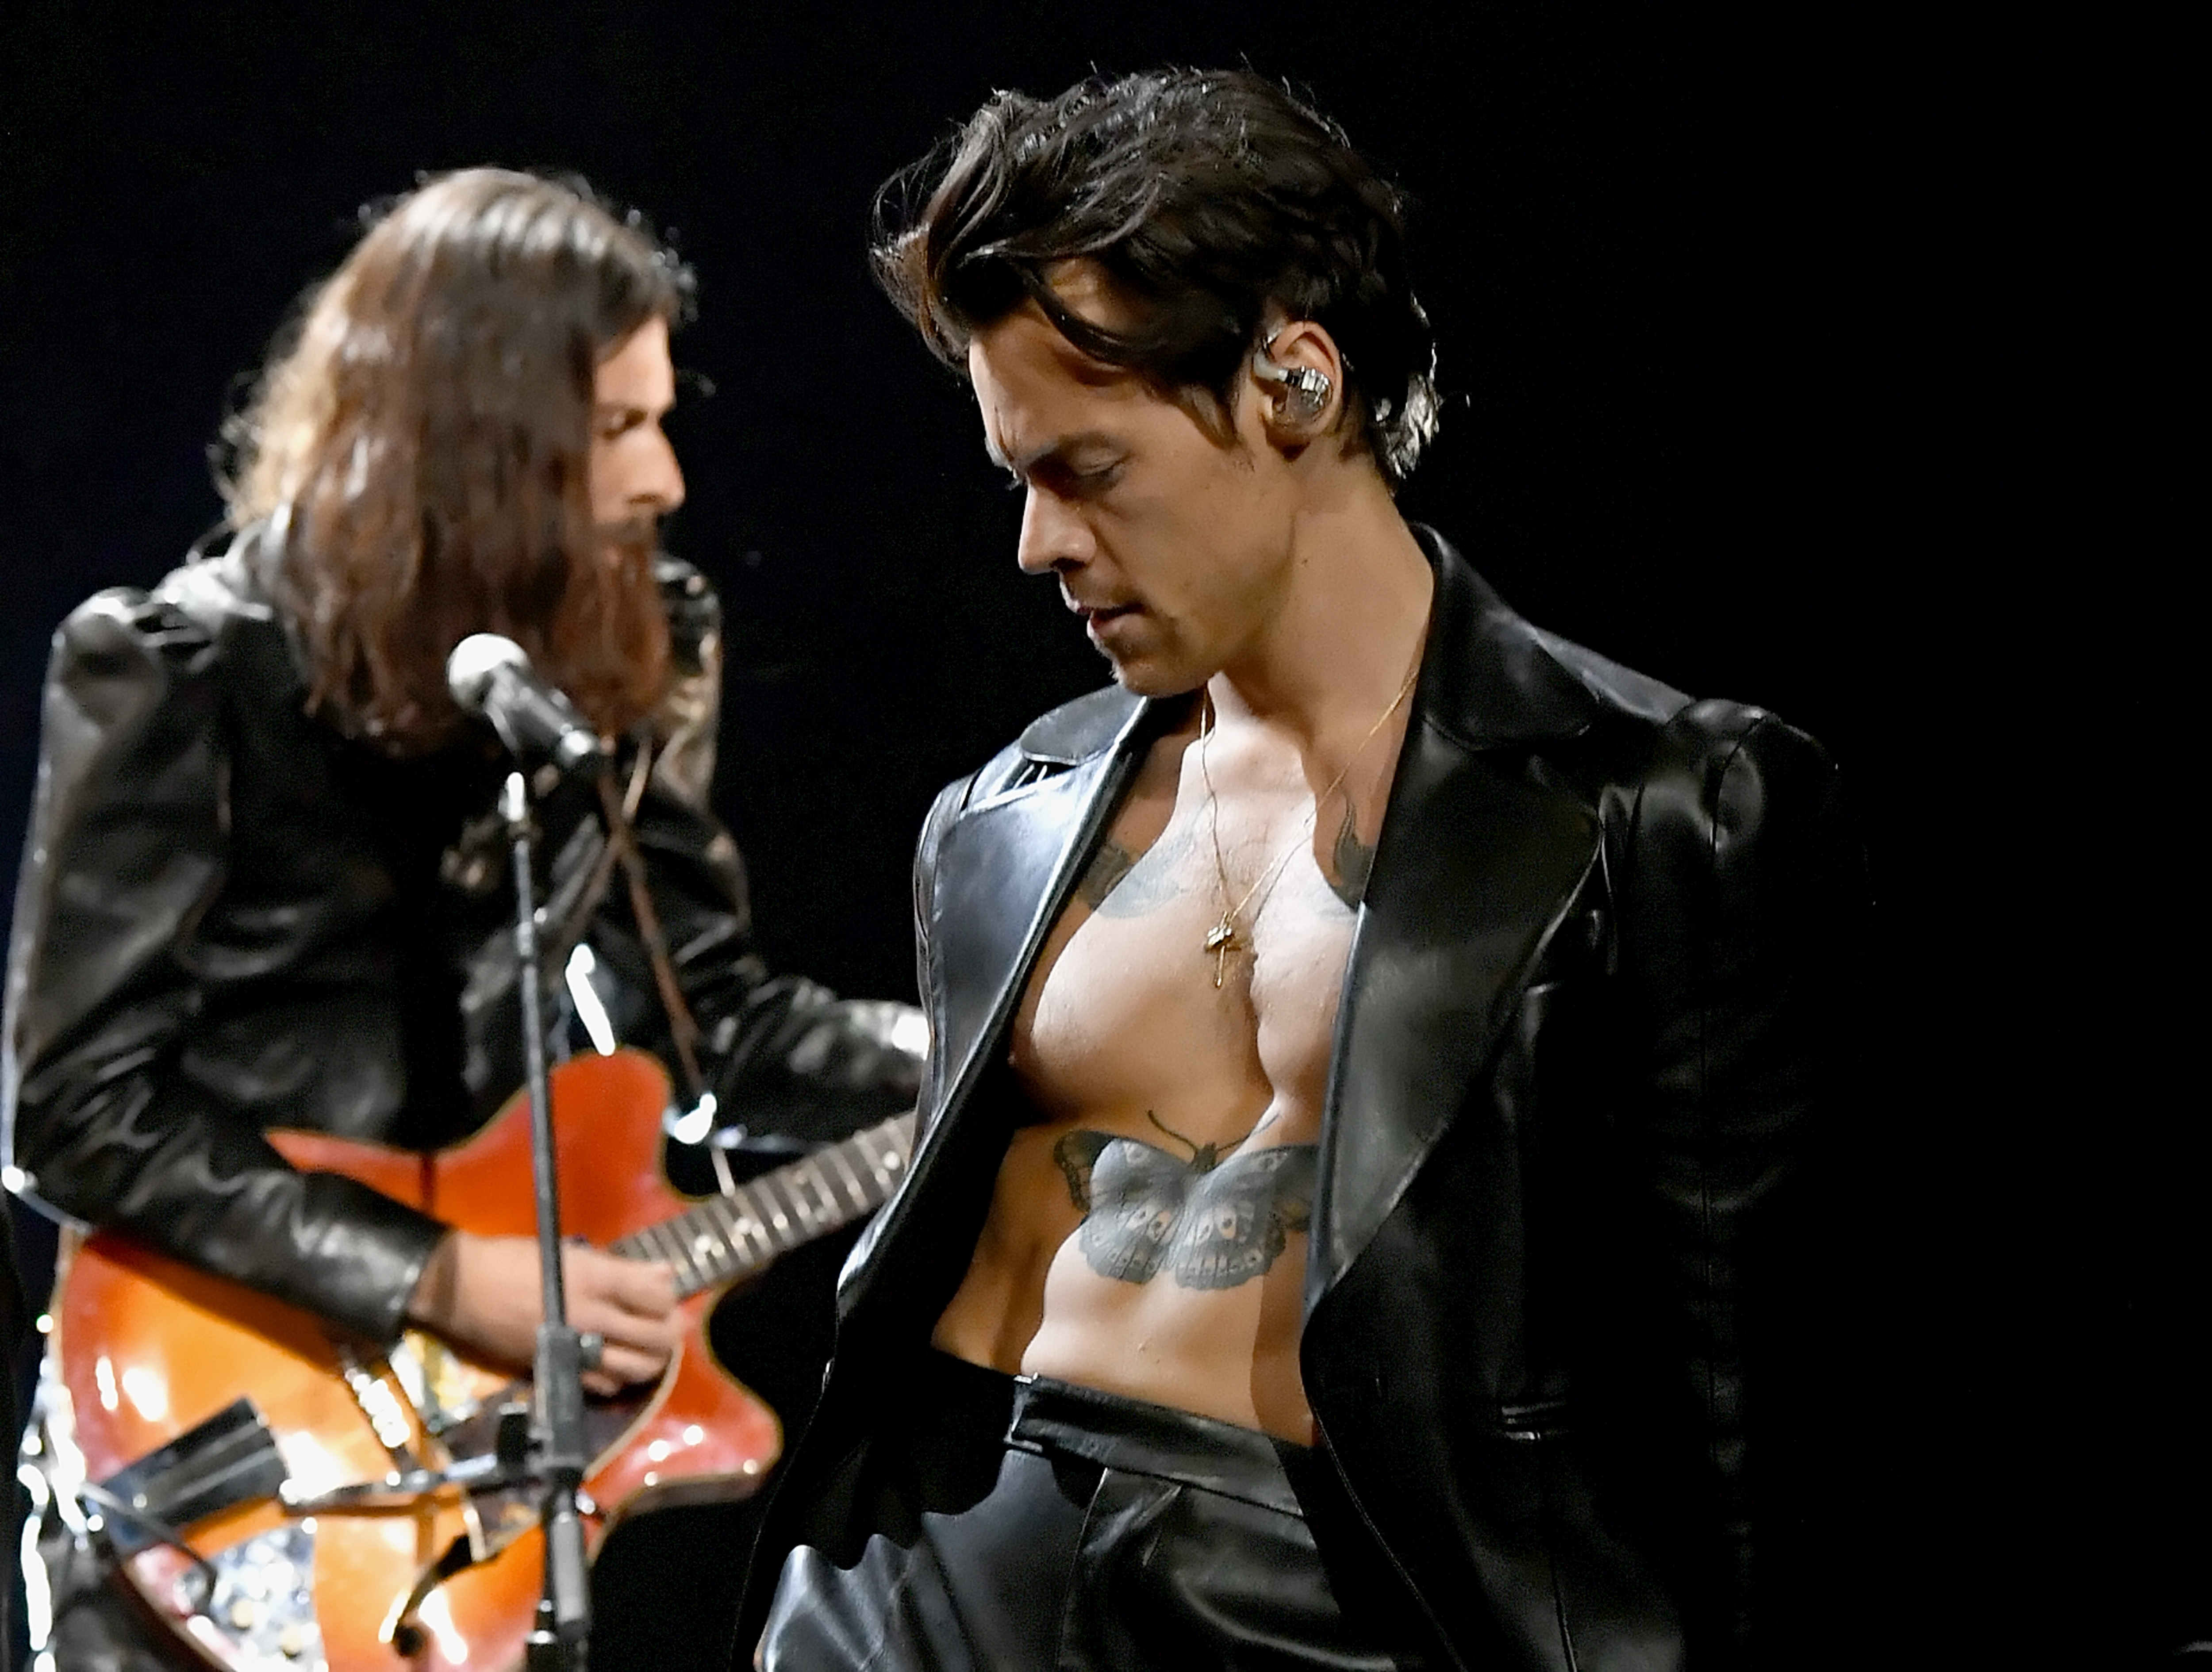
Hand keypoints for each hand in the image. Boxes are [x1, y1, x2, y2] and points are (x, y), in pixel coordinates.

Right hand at [406, 1231, 679, 1396]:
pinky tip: (615, 1364)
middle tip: (668, 1326)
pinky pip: (604, 1385)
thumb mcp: (569, 1252)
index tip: (664, 1296)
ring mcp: (575, 1347)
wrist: (463, 1289)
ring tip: (650, 1349)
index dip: (668, 1298)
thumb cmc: (515, 1260)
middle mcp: (590, 1316)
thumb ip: (620, 1268)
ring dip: (652, 1359)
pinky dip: (618, 1378)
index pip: (655, 1295)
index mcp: (595, 1279)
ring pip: (636, 1367)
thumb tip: (665, 1274)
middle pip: (656, 1335)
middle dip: (670, 1331)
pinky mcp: (557, 1370)